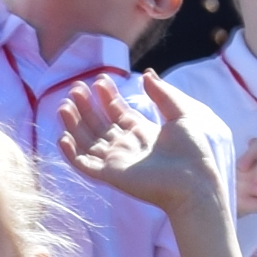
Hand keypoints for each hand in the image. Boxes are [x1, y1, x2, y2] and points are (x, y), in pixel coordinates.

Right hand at [51, 71, 218, 217]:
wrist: (194, 182)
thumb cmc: (192, 151)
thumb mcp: (179, 114)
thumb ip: (162, 94)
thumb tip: (146, 73)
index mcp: (141, 132)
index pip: (117, 112)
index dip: (106, 96)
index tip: (99, 80)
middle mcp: (126, 146)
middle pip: (98, 124)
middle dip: (85, 106)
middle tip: (75, 88)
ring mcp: (116, 161)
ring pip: (87, 141)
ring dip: (74, 124)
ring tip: (64, 106)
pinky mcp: (110, 175)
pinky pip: (84, 164)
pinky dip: (71, 153)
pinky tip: (63, 136)